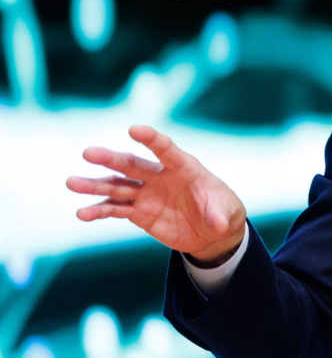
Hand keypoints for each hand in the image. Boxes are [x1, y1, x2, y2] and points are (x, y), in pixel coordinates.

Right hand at [67, 125, 246, 263]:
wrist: (211, 233)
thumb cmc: (222, 212)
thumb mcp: (227, 214)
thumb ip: (220, 216)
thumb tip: (219, 224)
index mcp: (185, 168)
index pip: (166, 149)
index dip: (152, 140)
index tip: (134, 130)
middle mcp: (161, 177)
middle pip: (133, 165)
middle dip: (111, 159)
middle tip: (88, 153)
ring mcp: (147, 194)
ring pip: (117, 186)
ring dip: (95, 185)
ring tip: (72, 183)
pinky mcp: (138, 212)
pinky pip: (115, 209)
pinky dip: (99, 211)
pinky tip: (82, 213)